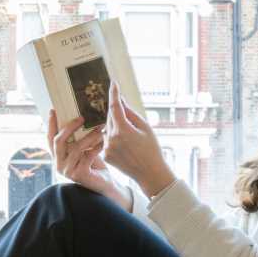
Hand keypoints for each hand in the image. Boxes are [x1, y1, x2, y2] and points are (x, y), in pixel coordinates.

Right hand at [51, 112, 132, 209]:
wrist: (105, 184)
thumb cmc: (94, 164)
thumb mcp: (83, 149)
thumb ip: (76, 138)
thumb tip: (79, 116)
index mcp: (57, 156)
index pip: (49, 138)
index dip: (50, 124)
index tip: (53, 110)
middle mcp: (58, 164)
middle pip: (58, 141)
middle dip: (69, 127)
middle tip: (82, 117)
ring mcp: (67, 170)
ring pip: (76, 148)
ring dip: (89, 136)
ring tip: (100, 128)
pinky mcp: (78, 175)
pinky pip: (87, 156)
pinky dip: (97, 147)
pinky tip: (104, 142)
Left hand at [100, 82, 173, 200]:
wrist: (150, 173)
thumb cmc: (152, 149)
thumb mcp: (145, 127)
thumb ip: (131, 113)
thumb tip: (120, 100)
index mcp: (123, 130)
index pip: (115, 107)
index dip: (114, 94)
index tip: (113, 83)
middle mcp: (112, 138)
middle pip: (110, 117)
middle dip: (118, 113)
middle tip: (129, 117)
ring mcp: (107, 148)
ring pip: (107, 129)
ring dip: (115, 127)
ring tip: (131, 138)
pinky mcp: (106, 155)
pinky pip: (107, 140)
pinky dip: (113, 138)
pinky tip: (126, 146)